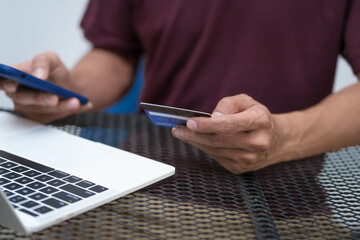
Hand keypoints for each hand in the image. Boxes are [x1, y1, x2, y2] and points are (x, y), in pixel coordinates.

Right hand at [0, 52, 91, 122]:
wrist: (69, 86)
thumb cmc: (54, 72)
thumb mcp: (51, 59)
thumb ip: (42, 62)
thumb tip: (38, 74)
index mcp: (15, 76)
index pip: (2, 80)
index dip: (5, 83)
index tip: (13, 85)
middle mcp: (18, 93)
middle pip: (23, 98)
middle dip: (39, 98)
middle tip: (54, 97)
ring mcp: (28, 107)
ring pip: (41, 109)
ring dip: (59, 106)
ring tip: (74, 101)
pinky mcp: (40, 117)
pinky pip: (53, 115)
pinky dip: (66, 109)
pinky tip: (77, 104)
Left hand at [172, 94, 286, 173]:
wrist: (276, 140)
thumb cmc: (257, 116)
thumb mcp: (247, 101)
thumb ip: (228, 104)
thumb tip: (213, 117)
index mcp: (260, 122)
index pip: (228, 125)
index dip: (207, 125)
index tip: (189, 122)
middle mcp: (257, 143)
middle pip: (218, 140)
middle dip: (194, 135)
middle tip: (178, 129)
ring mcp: (250, 159)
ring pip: (215, 150)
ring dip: (195, 142)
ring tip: (182, 133)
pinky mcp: (241, 168)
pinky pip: (217, 157)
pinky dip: (204, 148)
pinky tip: (197, 141)